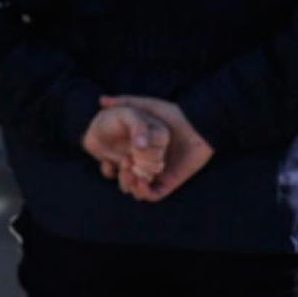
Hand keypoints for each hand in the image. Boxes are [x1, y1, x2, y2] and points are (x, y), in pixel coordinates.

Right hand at [98, 96, 213, 200]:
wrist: (196, 124)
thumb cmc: (172, 114)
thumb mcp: (145, 106)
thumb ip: (124, 102)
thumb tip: (101, 100)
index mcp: (139, 152)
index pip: (119, 165)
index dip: (109, 166)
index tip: (104, 162)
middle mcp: (147, 165)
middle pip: (127, 179)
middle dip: (120, 177)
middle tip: (119, 165)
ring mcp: (158, 176)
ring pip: (137, 189)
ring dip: (130, 185)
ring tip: (129, 172)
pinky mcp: (169, 183)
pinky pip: (153, 195)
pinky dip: (143, 192)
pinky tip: (140, 181)